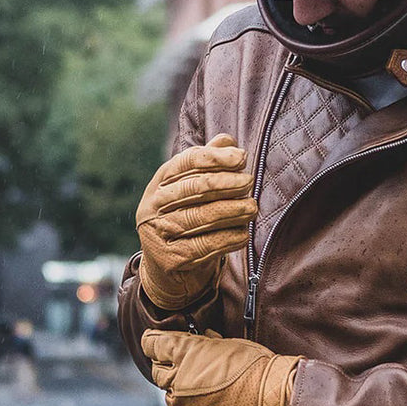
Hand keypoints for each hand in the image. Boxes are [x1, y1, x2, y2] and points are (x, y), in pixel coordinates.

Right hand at [135, 134, 256, 309]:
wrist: (166, 264)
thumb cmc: (185, 215)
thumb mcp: (191, 187)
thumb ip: (208, 162)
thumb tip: (227, 140)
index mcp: (160, 182)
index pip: (187, 162)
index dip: (216, 158)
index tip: (241, 158)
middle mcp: (154, 205)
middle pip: (195, 188)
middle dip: (227, 183)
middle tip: (249, 182)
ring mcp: (159, 233)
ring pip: (201, 217)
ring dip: (233, 210)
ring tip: (252, 208)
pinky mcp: (171, 258)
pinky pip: (206, 245)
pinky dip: (229, 238)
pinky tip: (244, 233)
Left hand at [142, 330, 300, 405]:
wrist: (274, 403)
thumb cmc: (256, 368)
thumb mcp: (230, 344)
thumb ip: (207, 342)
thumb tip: (202, 337)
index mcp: (185, 354)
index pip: (152, 344)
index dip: (155, 343)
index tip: (157, 343)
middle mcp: (177, 382)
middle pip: (158, 373)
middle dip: (171, 370)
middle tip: (191, 371)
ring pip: (172, 400)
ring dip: (184, 396)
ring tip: (211, 396)